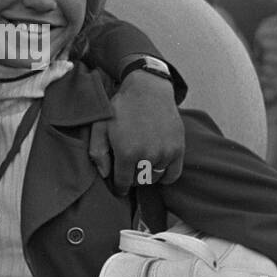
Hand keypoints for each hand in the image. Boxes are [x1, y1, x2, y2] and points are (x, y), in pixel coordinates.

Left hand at [89, 70, 184, 191]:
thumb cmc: (122, 108)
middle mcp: (147, 155)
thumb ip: (98, 152)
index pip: (123, 183)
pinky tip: (157, 167)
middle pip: (139, 181)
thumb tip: (105, 175)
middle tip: (129, 167)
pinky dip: (165, 176)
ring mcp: (165, 153)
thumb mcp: (101, 126)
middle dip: (132, 177)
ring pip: (154, 178)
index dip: (119, 187)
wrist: (148, 89)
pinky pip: (173, 175)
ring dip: (147, 174)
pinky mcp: (178, 148)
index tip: (118, 186)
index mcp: (126, 152)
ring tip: (142, 162)